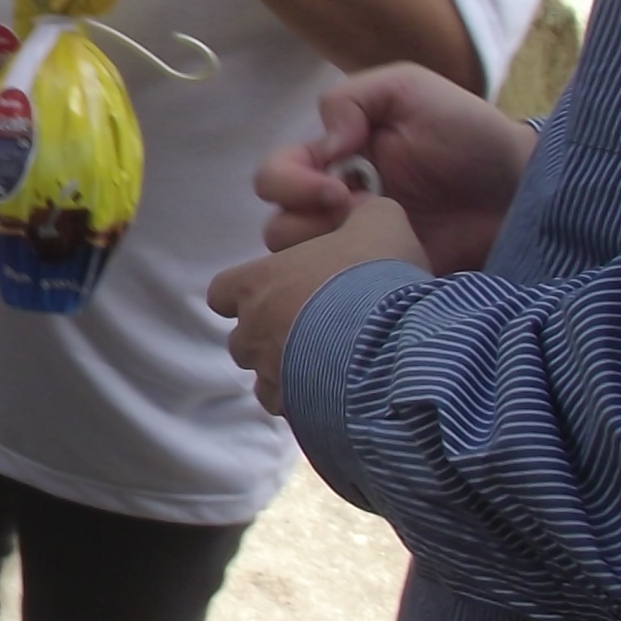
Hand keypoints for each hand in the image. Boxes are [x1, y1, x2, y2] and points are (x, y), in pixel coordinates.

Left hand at [209, 195, 427, 414]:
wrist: (396, 342)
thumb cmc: (376, 277)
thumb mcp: (379, 223)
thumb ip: (361, 214)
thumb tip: (363, 207)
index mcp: (256, 284)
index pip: (224, 292)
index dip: (246, 293)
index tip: (276, 294)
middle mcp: (252, 330)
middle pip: (245, 337)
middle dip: (271, 335)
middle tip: (315, 329)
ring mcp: (269, 375)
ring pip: (265, 377)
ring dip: (288, 371)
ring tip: (330, 364)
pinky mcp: (293, 412)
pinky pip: (290, 408)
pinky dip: (307, 403)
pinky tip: (340, 392)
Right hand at [256, 64, 536, 271]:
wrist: (522, 189)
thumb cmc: (467, 134)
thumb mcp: (408, 90)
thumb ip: (351, 99)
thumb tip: (323, 145)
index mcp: (333, 163)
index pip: (274, 176)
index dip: (290, 184)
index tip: (338, 187)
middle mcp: (337, 209)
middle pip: (277, 227)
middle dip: (306, 223)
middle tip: (356, 218)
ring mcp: (359, 251)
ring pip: (300, 269)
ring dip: (326, 257)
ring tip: (376, 246)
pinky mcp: (384, 285)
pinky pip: (343, 300)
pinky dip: (352, 289)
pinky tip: (390, 270)